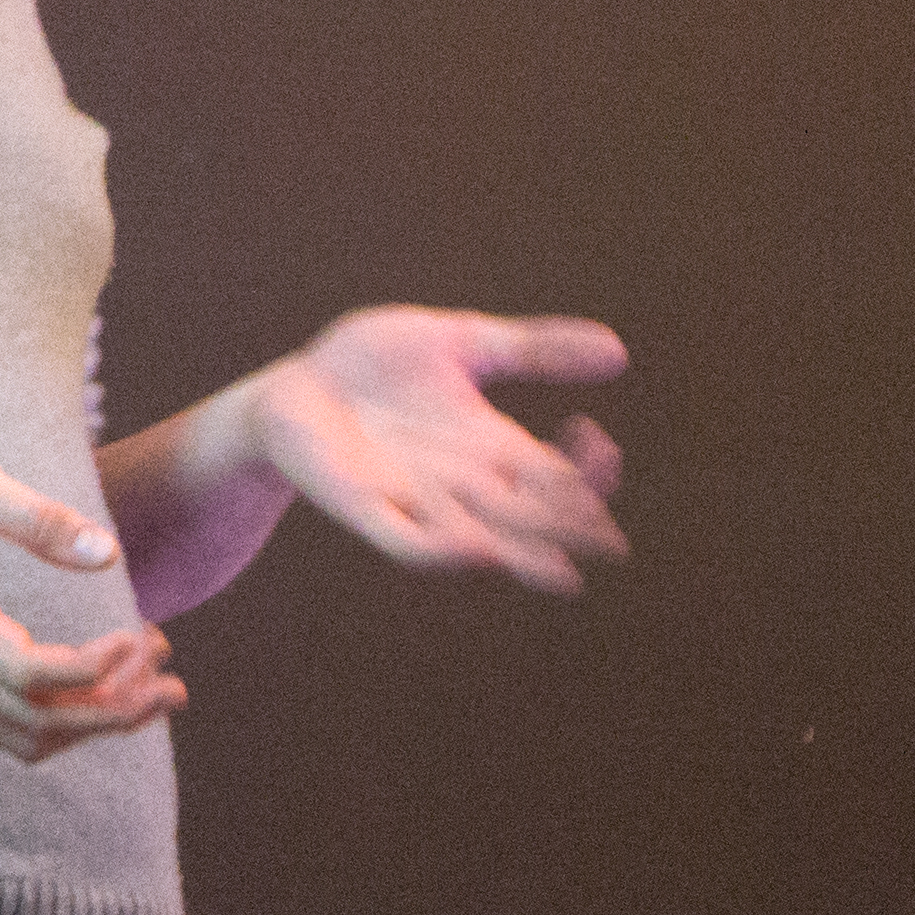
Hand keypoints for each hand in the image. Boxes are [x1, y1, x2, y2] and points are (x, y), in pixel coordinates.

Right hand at [0, 446, 185, 762]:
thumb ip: (34, 516)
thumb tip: (109, 554)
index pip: (27, 674)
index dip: (93, 667)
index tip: (136, 633)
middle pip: (41, 719)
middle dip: (117, 704)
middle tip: (168, 668)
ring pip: (33, 739)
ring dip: (102, 723)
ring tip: (161, 686)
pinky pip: (19, 733)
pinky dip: (74, 724)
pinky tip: (113, 688)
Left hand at [233, 307, 627, 592]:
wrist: (295, 381)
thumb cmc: (375, 363)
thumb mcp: (463, 341)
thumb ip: (533, 347)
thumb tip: (619, 351)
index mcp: (493, 447)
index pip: (559, 477)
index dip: (587, 472)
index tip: (594, 436)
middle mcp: (463, 484)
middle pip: (530, 517)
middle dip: (567, 529)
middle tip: (608, 540)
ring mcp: (415, 501)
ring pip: (479, 540)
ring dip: (517, 556)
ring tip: (561, 572)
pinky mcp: (364, 507)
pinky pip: (407, 543)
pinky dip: (441, 551)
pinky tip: (476, 552)